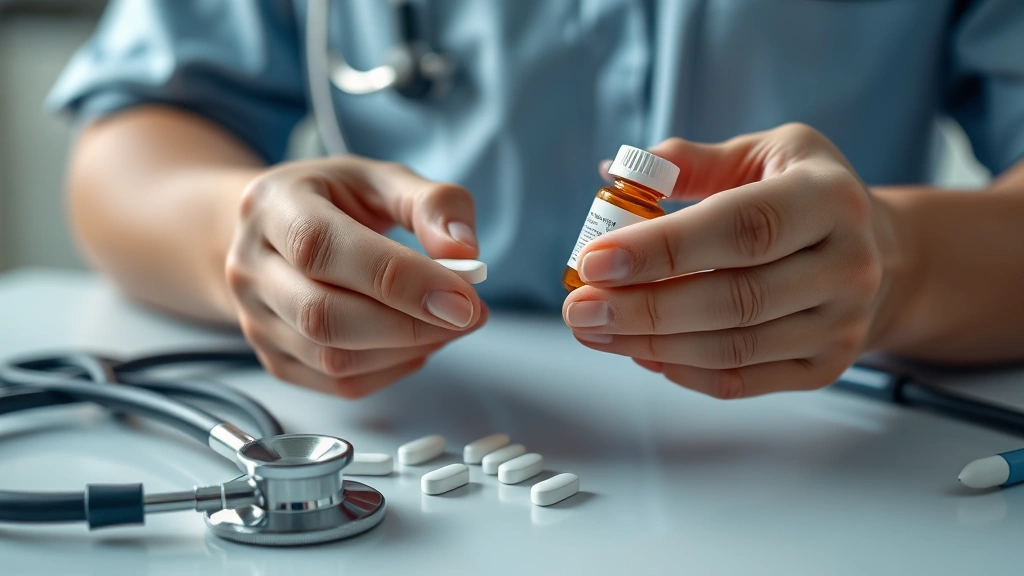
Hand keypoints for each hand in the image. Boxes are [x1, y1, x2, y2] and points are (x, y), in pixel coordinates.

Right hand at [225, 157, 486, 397]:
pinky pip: (338, 384)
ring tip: (448, 325)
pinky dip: (391, 369)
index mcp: (273, 206)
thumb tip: (464, 250)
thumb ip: (431, 204)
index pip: (323, 248)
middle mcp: (251, 267)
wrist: (278, 230)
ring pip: (332, 358)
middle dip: (410, 324)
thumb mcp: (383, 179)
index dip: (399, 279)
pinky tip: (417, 342)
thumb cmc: (336, 201)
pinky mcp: (274, 359)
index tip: (462, 296)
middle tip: (468, 315)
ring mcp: (254, 319)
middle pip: (322, 315)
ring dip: (406, 350)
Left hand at [564, 123, 901, 398]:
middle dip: (643, 307)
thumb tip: (615, 171)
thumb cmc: (801, 194)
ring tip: (594, 329)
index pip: (741, 228)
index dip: (664, 248)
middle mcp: (848, 266)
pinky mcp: (825, 367)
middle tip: (579, 306)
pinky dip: (681, 371)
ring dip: (650, 343)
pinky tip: (638, 350)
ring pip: (732, 347)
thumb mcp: (762, 154)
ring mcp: (841, 324)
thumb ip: (694, 163)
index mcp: (830, 198)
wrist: (877, 254)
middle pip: (733, 298)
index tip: (595, 260)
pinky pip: (741, 380)